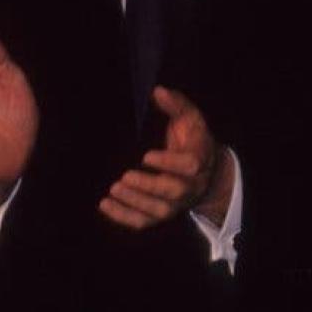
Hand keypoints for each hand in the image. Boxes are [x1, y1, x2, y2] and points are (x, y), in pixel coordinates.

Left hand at [99, 86, 234, 228]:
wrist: (206, 170)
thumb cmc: (191, 140)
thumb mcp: (189, 118)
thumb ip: (176, 104)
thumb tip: (158, 90)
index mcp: (198, 160)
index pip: (189, 166)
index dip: (169, 163)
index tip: (146, 156)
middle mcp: (189, 185)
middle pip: (173, 192)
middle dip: (149, 186)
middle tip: (125, 176)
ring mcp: (176, 202)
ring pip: (158, 210)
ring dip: (135, 202)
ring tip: (113, 190)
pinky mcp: (161, 212)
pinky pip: (144, 221)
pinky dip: (124, 217)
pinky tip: (105, 205)